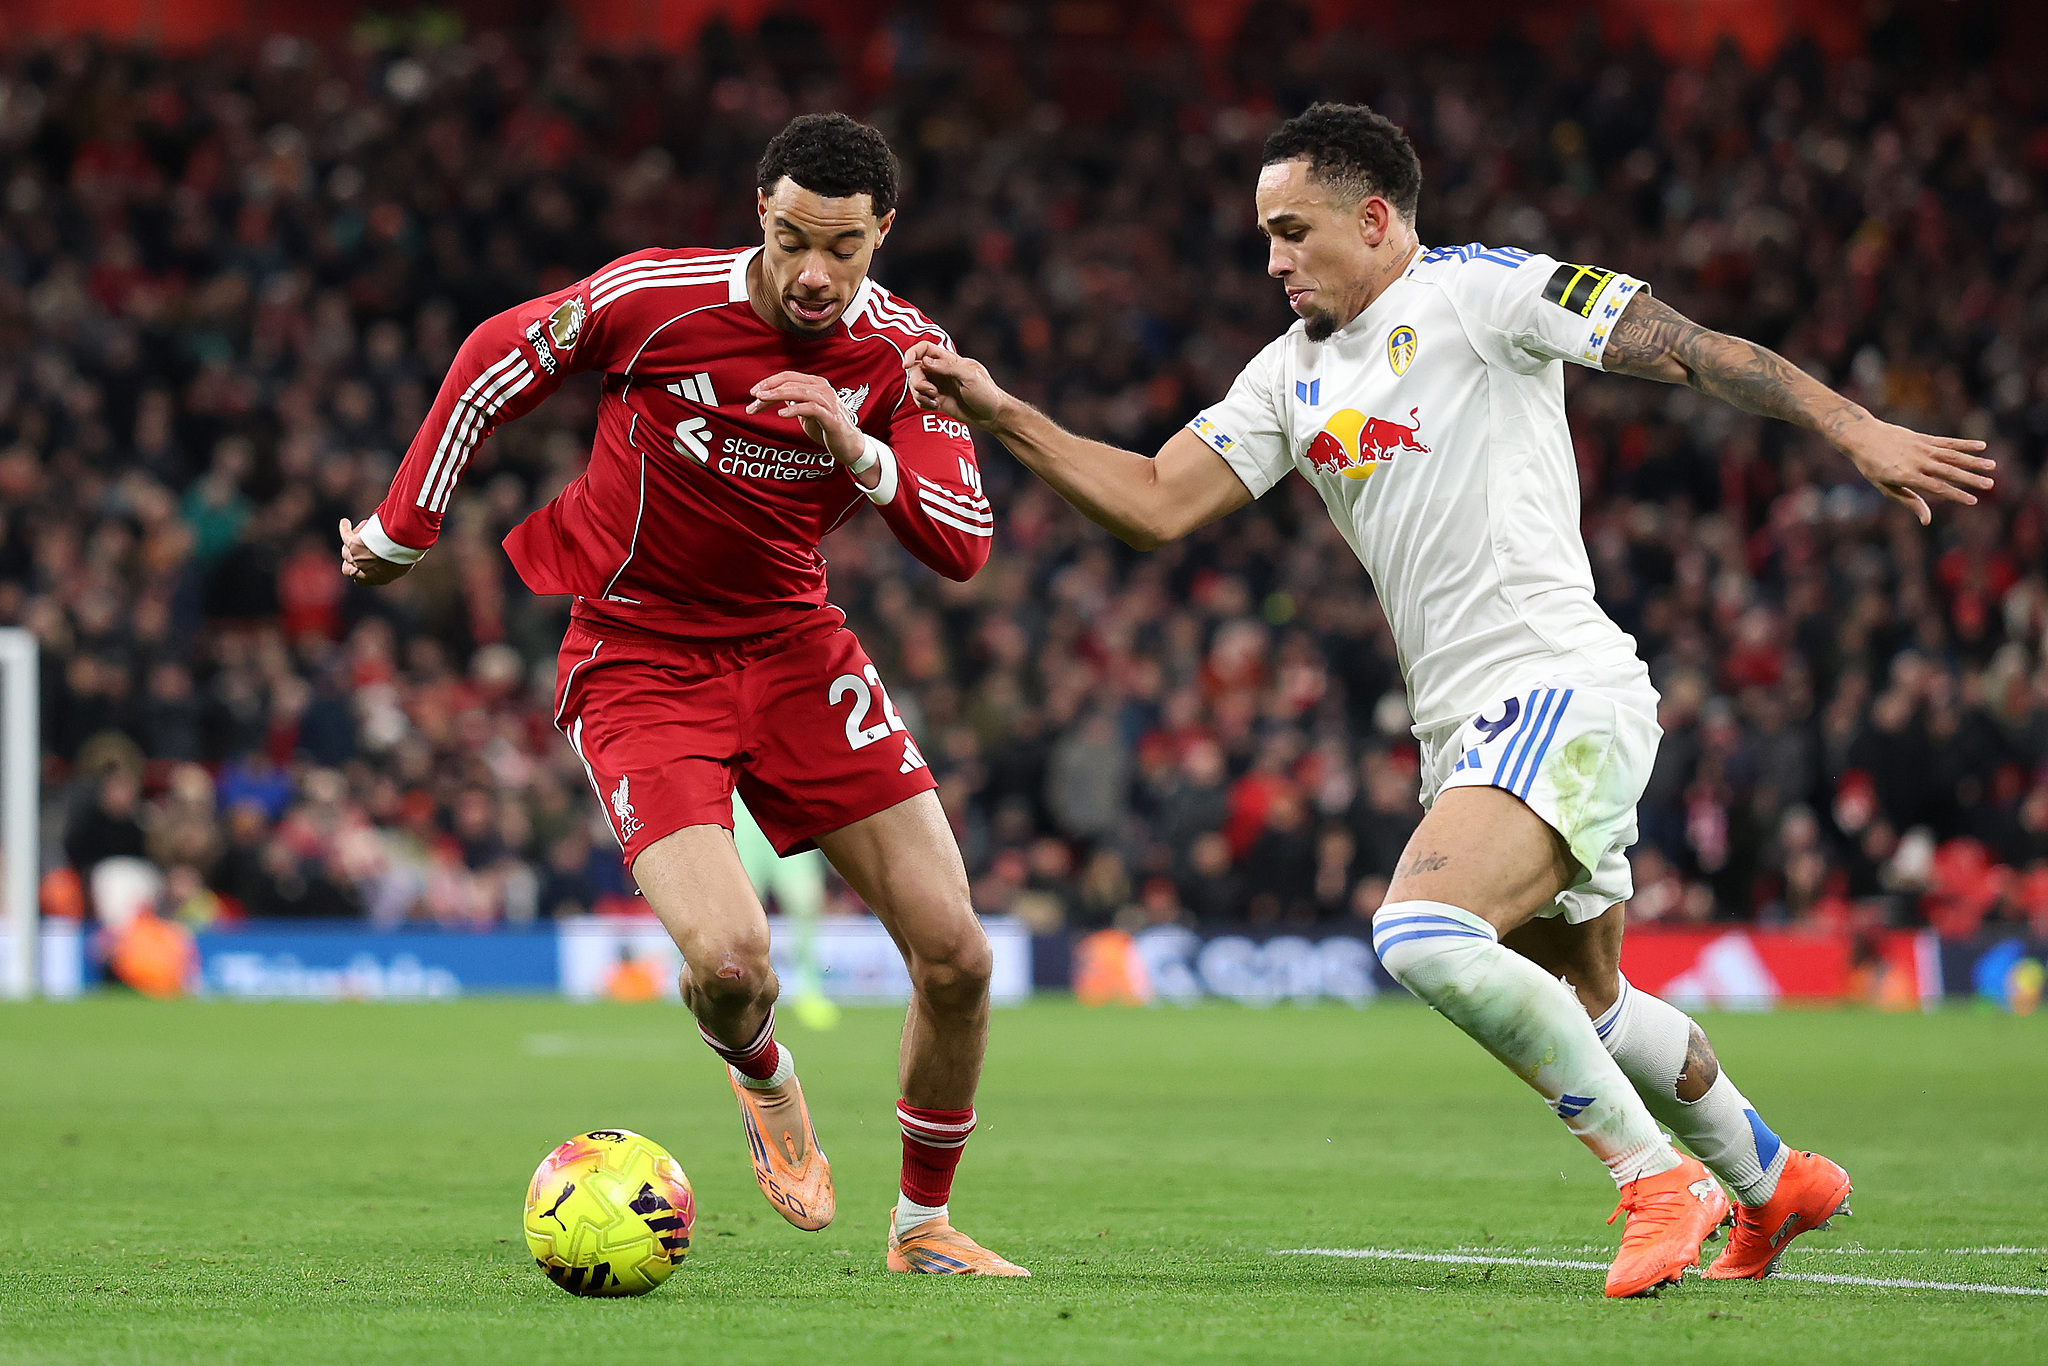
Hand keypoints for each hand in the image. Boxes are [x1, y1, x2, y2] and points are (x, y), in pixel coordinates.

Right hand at [338, 518, 412, 584]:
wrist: (400, 545)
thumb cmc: (405, 555)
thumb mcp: (404, 565)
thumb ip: (394, 566)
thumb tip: (396, 560)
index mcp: (376, 578)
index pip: (360, 581)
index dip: (359, 573)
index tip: (361, 569)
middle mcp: (363, 570)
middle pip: (347, 569)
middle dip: (349, 562)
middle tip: (354, 554)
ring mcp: (356, 557)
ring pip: (345, 552)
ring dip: (350, 544)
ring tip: (359, 532)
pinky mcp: (352, 543)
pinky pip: (345, 535)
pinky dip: (345, 529)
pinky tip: (345, 523)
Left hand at [746, 372, 863, 467]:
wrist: (849, 445)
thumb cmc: (827, 427)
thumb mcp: (805, 411)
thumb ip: (792, 401)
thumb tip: (770, 396)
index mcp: (815, 384)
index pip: (788, 376)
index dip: (769, 382)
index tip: (754, 392)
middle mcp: (822, 388)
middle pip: (791, 382)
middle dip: (769, 389)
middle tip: (754, 397)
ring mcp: (828, 401)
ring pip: (799, 391)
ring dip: (778, 395)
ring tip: (762, 400)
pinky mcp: (831, 417)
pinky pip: (810, 408)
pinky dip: (795, 410)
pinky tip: (782, 414)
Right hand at [902, 341, 1010, 428]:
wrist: (992, 415)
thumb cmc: (986, 393)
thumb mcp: (970, 377)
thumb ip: (948, 367)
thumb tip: (925, 361)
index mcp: (949, 360)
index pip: (924, 348)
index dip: (911, 353)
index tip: (906, 365)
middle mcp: (940, 371)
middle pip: (915, 369)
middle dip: (917, 381)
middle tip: (930, 391)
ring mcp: (937, 386)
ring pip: (915, 385)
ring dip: (919, 394)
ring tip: (935, 400)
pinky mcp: (936, 400)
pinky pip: (919, 399)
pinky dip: (922, 403)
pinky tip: (936, 407)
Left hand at [1837, 418, 1994, 524]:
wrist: (1862, 436)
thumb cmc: (1872, 466)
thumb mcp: (1885, 487)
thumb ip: (1909, 500)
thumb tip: (1927, 520)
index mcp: (1906, 476)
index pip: (1936, 488)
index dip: (1956, 494)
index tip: (1973, 501)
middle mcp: (1916, 462)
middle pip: (1948, 471)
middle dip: (1970, 479)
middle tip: (1991, 484)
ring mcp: (1921, 448)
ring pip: (1952, 455)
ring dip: (1973, 461)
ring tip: (1992, 466)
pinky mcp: (1923, 438)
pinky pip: (1947, 442)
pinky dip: (1964, 444)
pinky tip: (1981, 446)